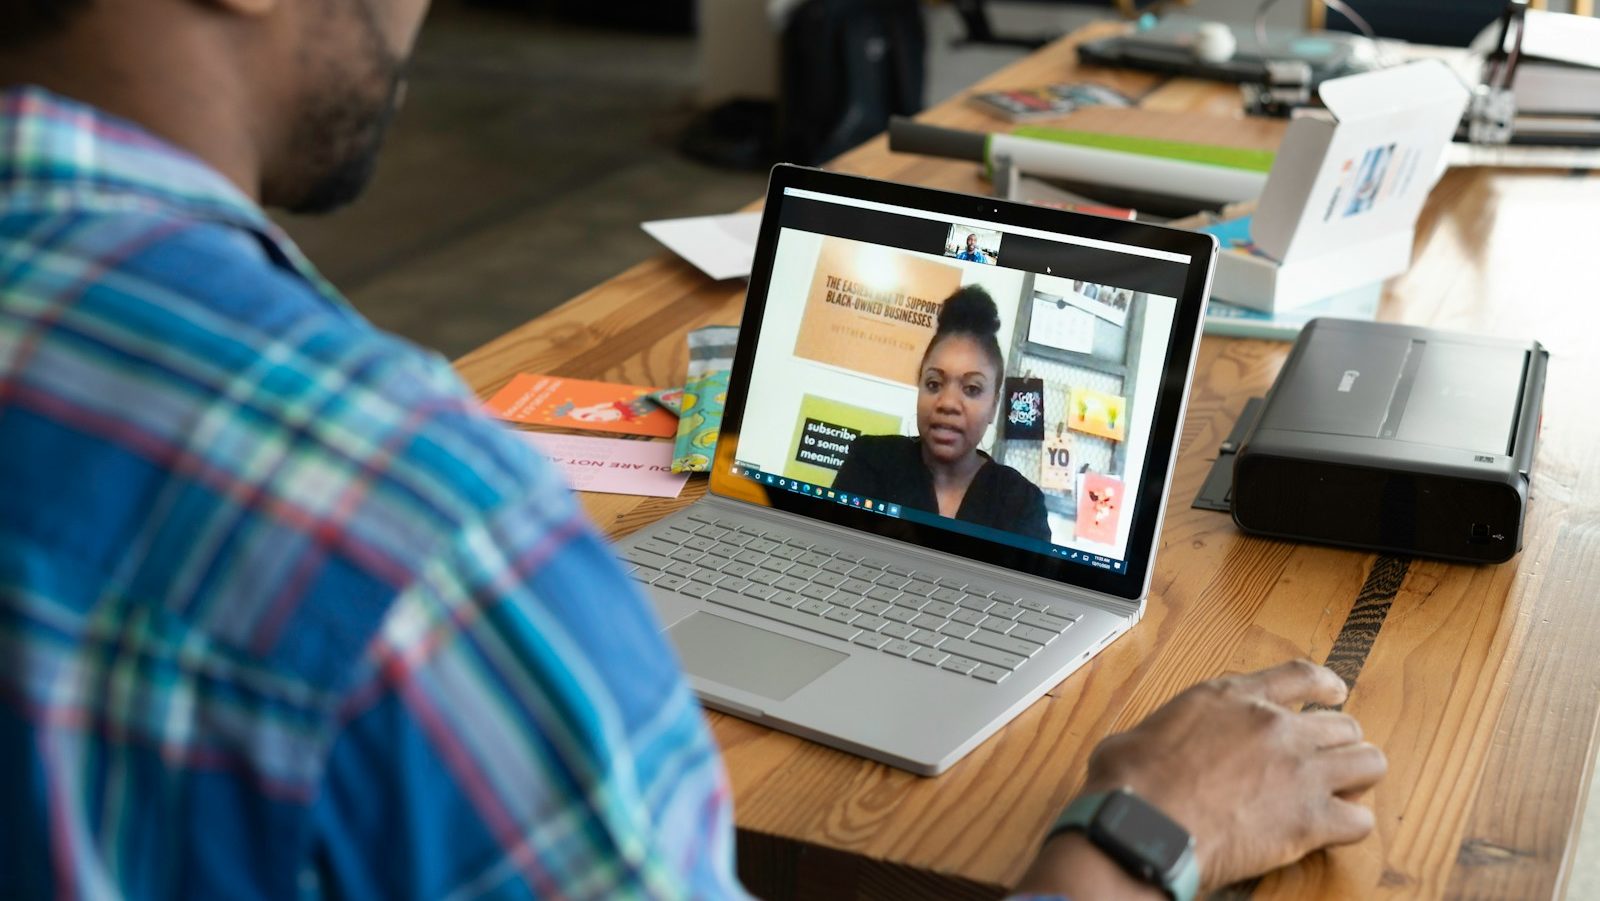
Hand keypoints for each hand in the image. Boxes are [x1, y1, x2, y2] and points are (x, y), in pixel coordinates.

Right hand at [1017, 660, 1385, 894]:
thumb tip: (1150, 749)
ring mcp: (1299, 770)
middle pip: (1342, 723)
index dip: (1325, 684)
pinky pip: (1360, 820)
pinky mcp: (1310, 819)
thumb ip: (1167, 733)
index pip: (1298, 676)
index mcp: (1231, 698)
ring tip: (1345, 790)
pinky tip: (1336, 830)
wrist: (1143, 825)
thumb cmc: (1131, 784)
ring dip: (1357, 776)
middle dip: (1339, 742)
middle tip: (1329, 759)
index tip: (1335, 693)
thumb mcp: (1141, 734)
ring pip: (1367, 763)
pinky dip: (1351, 825)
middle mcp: (1274, 726)